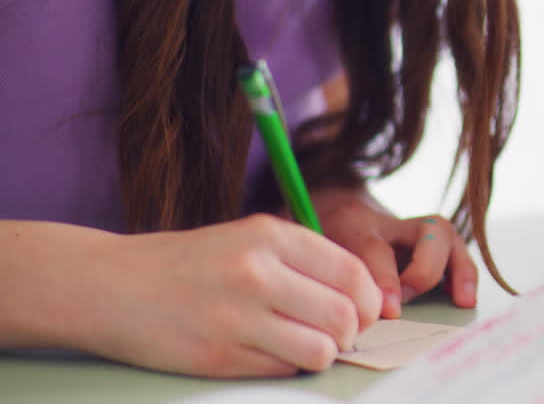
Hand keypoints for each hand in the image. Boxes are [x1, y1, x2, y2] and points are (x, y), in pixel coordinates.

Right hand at [83, 214, 381, 376]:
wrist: (111, 285)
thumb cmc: (189, 262)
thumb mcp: (248, 238)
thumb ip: (303, 260)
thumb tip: (364, 296)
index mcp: (269, 236)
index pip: (351, 272)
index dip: (369, 299)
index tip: (365, 311)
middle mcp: (256, 272)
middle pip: (343, 314)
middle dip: (352, 331)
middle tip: (339, 333)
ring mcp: (236, 317)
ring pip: (321, 349)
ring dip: (323, 353)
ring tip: (305, 344)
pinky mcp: (218, 356)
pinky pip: (284, 370)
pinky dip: (289, 366)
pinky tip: (269, 352)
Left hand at [311, 188, 477, 317]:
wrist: (328, 204)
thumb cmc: (314, 237)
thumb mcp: (305, 249)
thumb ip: (319, 274)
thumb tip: (337, 314)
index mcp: (352, 222)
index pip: (375, 249)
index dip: (385, 281)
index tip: (388, 311)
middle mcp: (388, 221)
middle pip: (425, 230)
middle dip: (424, 271)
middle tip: (409, 302)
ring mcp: (410, 226)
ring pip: (445, 233)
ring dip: (458, 268)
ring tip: (462, 301)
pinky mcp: (427, 240)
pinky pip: (454, 250)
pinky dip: (464, 273)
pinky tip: (465, 298)